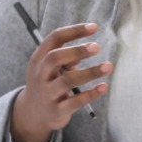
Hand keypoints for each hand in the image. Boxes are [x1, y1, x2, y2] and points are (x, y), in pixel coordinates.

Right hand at [10, 22, 112, 141]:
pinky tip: (104, 87)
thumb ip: (67, 57)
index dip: (74, 31)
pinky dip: (91, 93)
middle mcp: (40, 75)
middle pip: (55, 58)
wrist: (32, 114)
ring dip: (90, 72)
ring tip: (108, 66)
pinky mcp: (56, 111)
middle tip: (97, 47)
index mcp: (38, 59)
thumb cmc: (48, 82)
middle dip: (77, 51)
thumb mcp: (50, 68)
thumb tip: (87, 48)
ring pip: (67, 81)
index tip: (94, 27)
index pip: (54, 39)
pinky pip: (75, 102)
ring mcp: (47, 94)